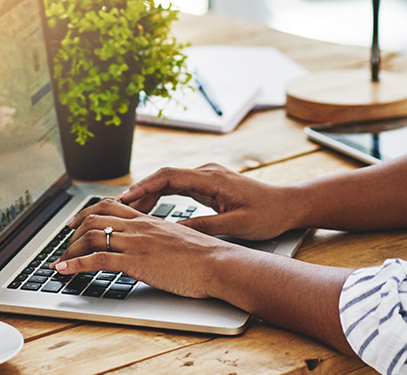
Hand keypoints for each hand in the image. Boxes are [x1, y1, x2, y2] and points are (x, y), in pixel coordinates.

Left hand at [51, 201, 239, 298]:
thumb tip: (156, 248)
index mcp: (149, 221)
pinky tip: (63, 270)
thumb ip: (162, 240)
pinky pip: (96, 260)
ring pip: (91, 237)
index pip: (111, 207)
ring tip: (61, 260)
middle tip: (63, 243)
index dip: (88, 213)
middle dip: (73, 231)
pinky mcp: (135, 262)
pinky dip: (74, 265)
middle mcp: (139, 227)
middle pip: (94, 218)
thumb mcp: (179, 241)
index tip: (76, 222)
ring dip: (70, 250)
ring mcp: (135, 243)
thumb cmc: (207, 258)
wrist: (219, 264)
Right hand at [106, 163, 302, 240]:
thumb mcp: (236, 225)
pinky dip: (161, 197)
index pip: (168, 176)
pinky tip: (149, 210)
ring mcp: (207, 178)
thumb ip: (204, 226)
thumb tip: (174, 232)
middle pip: (163, 177)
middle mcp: (206, 173)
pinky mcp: (208, 186)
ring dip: (148, 195)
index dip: (143, 187)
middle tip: (117, 207)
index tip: (125, 198)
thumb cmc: (268, 214)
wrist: (289, 205)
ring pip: (168, 182)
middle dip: (139, 191)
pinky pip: (177, 188)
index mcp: (211, 178)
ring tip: (127, 211)